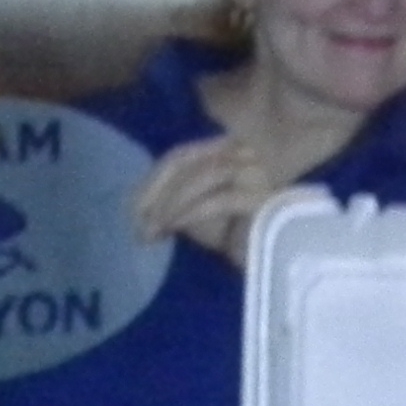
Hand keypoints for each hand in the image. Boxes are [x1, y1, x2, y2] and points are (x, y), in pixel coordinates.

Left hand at [132, 134, 282, 267]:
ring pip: (204, 175)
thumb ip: (173, 197)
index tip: (133, 210)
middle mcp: (244, 152)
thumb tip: (140, 205)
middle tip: (138, 221)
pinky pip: (221, 198)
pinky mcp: (265, 197)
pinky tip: (175, 228)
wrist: (272, 257)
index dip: (154, 180)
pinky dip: (192, 212)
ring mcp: (258, 172)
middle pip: (189, 159)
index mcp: (226, 148)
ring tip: (154, 229)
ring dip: (172, 203)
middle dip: (157, 190)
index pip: (181, 154)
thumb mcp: (194, 209)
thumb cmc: (231, 234)